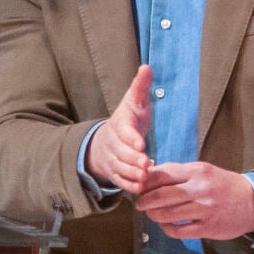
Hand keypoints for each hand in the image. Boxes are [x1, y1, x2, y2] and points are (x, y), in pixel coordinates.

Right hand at [85, 65, 152, 194]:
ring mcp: (113, 159)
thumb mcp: (134, 101)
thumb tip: (147, 66)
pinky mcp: (115, 173)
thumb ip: (141, 86)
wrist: (107, 139)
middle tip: (146, 164)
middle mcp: (113, 143)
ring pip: (120, 169)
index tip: (142, 145)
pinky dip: (130, 185)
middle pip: (121, 153)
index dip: (131, 139)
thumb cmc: (128, 119)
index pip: (124, 132)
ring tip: (146, 176)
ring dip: (132, 174)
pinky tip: (142, 187)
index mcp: (120, 125)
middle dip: (133, 159)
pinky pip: (120, 181)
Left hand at [135, 161, 253, 239]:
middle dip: (144, 201)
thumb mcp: (204, 171)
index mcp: (198, 171)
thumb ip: (179, 173)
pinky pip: (179, 231)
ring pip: (168, 214)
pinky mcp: (208, 227)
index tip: (139, 187)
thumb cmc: (223, 185)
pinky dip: (168, 229)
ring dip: (154, 215)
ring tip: (151, 214)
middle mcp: (200, 189)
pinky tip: (166, 225)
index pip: (163, 174)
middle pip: (161, 195)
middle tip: (139, 204)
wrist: (253, 202)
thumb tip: (150, 175)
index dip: (146, 182)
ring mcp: (204, 209)